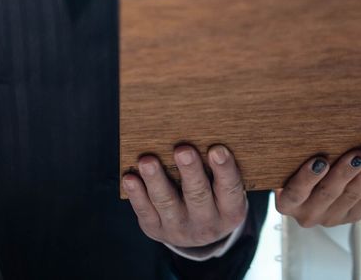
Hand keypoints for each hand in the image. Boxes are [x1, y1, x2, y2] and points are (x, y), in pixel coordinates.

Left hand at [122, 145, 246, 247]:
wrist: (199, 234)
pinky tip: (130, 178)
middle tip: (182, 150)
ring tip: (147, 161)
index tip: (217, 149)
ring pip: (167, 203)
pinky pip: (145, 211)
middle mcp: (207, 223)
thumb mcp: (226, 187)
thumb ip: (219, 166)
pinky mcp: (155, 228)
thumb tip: (203, 126)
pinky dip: (137, 194)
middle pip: (198, 195)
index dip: (224, 170)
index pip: (230, 189)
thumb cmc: (214, 194)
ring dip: (156, 180)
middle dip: (189, 171)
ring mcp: (180, 228)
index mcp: (230, 210)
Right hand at [276, 149, 360, 226]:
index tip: (320, 160)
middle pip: (328, 193)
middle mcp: (307, 214)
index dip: (307, 178)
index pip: (295, 193)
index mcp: (287, 202)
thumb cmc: (295, 164)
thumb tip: (312, 120)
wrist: (309, 184)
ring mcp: (330, 218)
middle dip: (346, 172)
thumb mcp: (289, 162)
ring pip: (351, 197)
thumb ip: (294, 153)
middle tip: (360, 155)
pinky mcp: (350, 217)